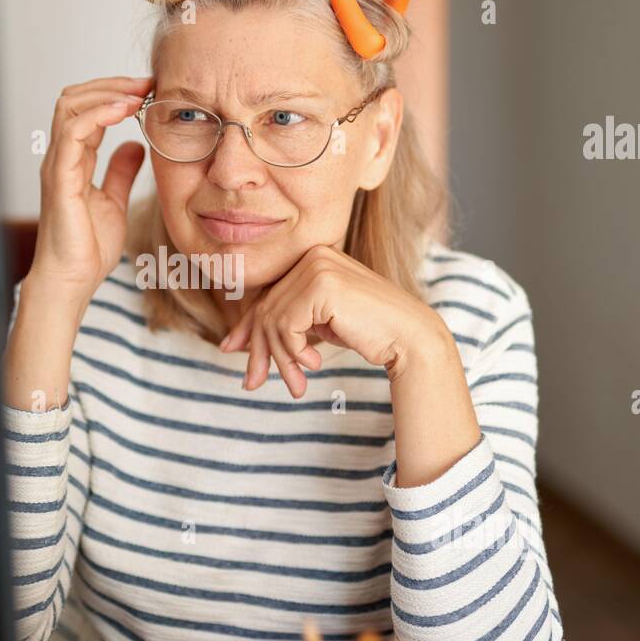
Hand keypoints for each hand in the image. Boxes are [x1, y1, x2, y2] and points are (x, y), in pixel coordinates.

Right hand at [28, 76, 150, 308]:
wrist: (72, 281)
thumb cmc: (87, 248)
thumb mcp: (115, 201)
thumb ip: (121, 172)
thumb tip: (135, 146)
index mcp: (74, 160)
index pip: (87, 110)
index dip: (117, 94)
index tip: (150, 91)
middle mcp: (62, 157)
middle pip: (74, 98)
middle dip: (111, 84)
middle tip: (147, 83)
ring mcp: (58, 165)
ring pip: (70, 106)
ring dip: (106, 93)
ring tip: (138, 93)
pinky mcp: (60, 178)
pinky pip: (73, 132)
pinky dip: (99, 114)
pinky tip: (124, 111)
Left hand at [218, 245, 450, 397]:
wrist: (409, 336)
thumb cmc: (368, 332)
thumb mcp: (318, 324)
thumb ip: (285, 321)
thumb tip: (235, 342)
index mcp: (311, 257)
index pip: (268, 294)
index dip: (246, 327)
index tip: (230, 351)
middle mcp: (312, 255)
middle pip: (266, 308)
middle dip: (259, 350)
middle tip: (252, 383)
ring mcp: (317, 267)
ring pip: (273, 320)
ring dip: (280, 359)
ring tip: (296, 385)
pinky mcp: (321, 285)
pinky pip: (286, 326)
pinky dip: (294, 352)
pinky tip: (314, 364)